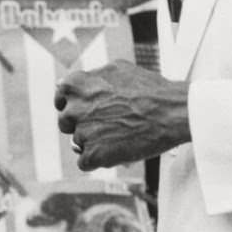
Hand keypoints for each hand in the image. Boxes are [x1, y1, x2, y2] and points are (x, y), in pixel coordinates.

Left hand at [55, 63, 190, 170]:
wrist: (172, 113)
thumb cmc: (150, 90)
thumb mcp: (118, 69)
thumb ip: (89, 77)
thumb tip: (65, 83)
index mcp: (76, 84)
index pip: (60, 98)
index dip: (74, 106)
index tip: (87, 111)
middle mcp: (75, 108)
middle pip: (66, 123)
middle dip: (83, 125)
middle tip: (109, 125)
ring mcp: (83, 132)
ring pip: (79, 143)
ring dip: (96, 143)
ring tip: (122, 136)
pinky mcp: (94, 155)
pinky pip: (85, 162)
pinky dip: (100, 160)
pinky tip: (117, 152)